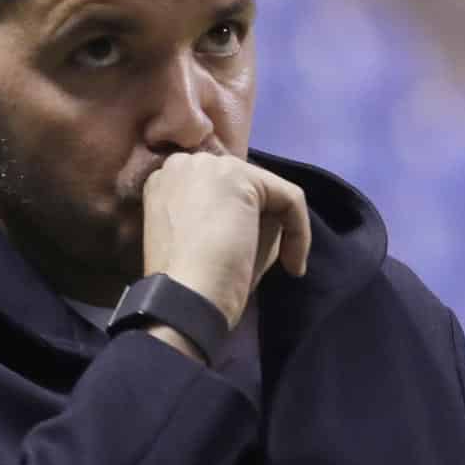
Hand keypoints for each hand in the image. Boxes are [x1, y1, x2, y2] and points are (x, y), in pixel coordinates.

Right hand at [140, 153, 310, 327]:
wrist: (183, 300)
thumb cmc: (192, 285)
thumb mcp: (206, 244)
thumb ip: (231, 218)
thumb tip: (273, 214)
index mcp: (165, 185)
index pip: (219, 191)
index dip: (242, 220)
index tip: (248, 254)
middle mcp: (181, 165)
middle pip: (243, 184)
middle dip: (262, 220)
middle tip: (265, 259)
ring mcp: (209, 165)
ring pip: (267, 190)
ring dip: (280, 228)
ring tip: (281, 266)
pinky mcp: (240, 177)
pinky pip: (289, 198)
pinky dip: (299, 232)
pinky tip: (293, 266)